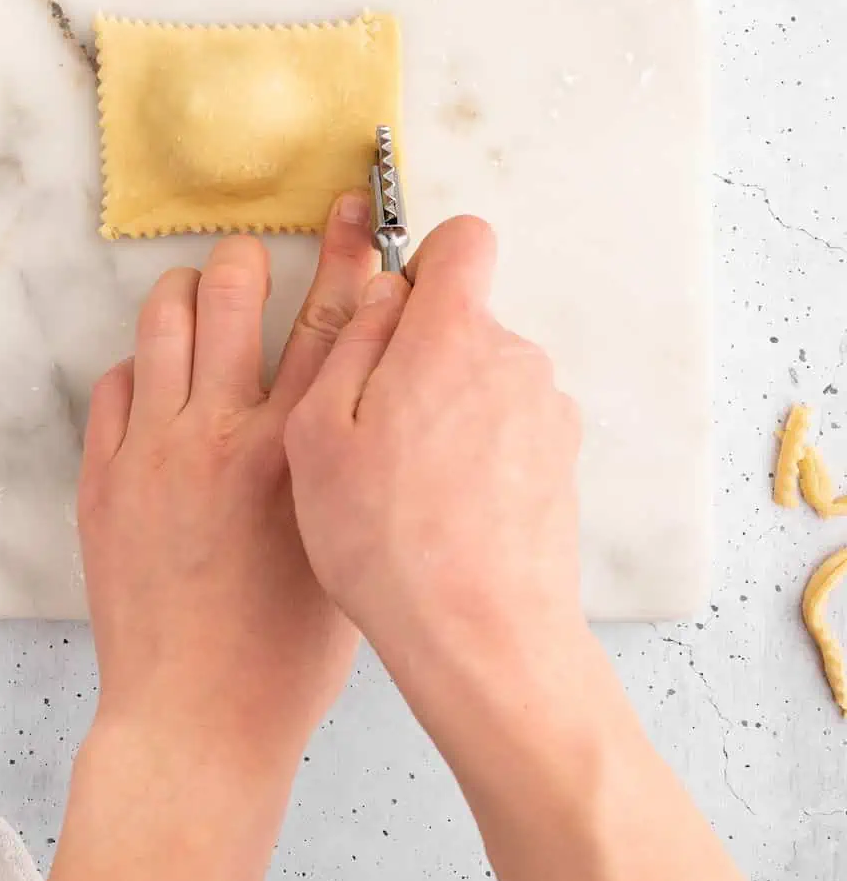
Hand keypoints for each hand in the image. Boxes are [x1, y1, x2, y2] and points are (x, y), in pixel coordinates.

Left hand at [78, 195, 378, 792]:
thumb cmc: (287, 656)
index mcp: (296, 453)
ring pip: (160, 323)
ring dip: (183, 294)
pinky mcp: (102, 479)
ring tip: (198, 296)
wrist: (195, 720)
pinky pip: (114, 385)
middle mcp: (220, 436)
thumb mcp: (345, 545)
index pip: (331, 323)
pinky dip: (139, 367)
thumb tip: (363, 399)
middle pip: (231, 295)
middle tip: (253, 259)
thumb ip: (348, 463)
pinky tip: (158, 380)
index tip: (355, 215)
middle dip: (246, 259)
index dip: (349, 257)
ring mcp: (152, 453)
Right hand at [284, 215, 584, 742]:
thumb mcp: (319, 431)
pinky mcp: (562, 462)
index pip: (464, 241)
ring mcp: (547, 412)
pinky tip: (443, 511)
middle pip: (465, 320)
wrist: (482, 639)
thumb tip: (383, 297)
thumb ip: (352, 342)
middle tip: (370, 429)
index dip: (424, 263)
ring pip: (483, 378)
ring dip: (446, 409)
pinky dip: (477, 453)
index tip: (391, 309)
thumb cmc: (386, 542)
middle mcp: (514, 359)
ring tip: (404, 485)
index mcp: (452, 335)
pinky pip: (507, 429)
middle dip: (418, 354)